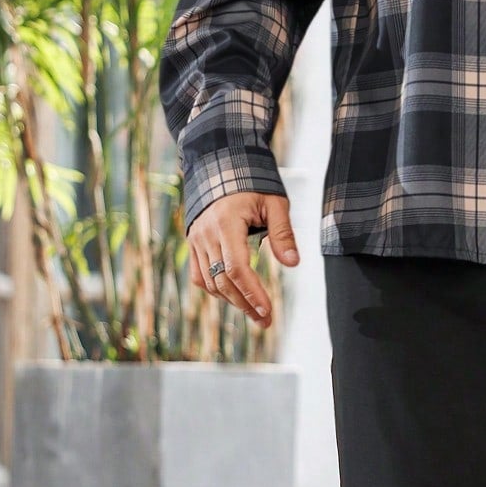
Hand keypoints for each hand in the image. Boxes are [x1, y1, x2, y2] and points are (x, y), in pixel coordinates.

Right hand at [187, 191, 298, 326]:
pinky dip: (215, 289)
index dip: (252, 293)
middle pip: (223, 280)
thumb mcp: (275, 203)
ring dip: (232, 300)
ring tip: (255, 313)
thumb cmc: (252, 183)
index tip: (267, 311)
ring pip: (210, 281)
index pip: (237, 267)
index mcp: (226, 223)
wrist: (222, 166)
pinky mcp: (193, 243)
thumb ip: (283, 233)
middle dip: (245, 304)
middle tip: (265, 321)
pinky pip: (199, 276)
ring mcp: (196, 239)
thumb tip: (293, 263)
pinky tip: (233, 297)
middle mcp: (206, 234)